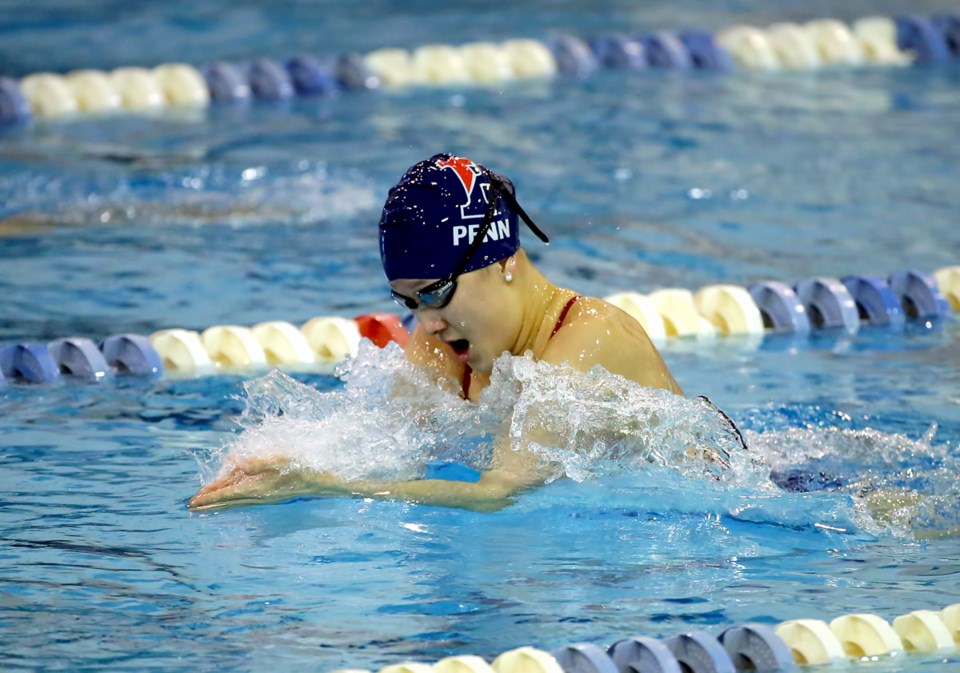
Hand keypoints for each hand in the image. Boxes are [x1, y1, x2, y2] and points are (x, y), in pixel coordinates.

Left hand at [187, 455, 345, 510]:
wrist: (320, 483)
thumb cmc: (300, 469)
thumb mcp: (279, 461)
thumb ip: (256, 462)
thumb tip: (235, 462)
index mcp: (257, 488)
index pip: (228, 493)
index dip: (210, 495)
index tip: (193, 501)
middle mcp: (258, 496)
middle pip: (228, 501)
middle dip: (209, 503)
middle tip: (191, 508)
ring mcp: (264, 497)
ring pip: (236, 501)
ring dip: (219, 502)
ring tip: (205, 505)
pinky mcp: (269, 494)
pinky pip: (245, 498)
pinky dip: (233, 498)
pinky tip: (230, 495)